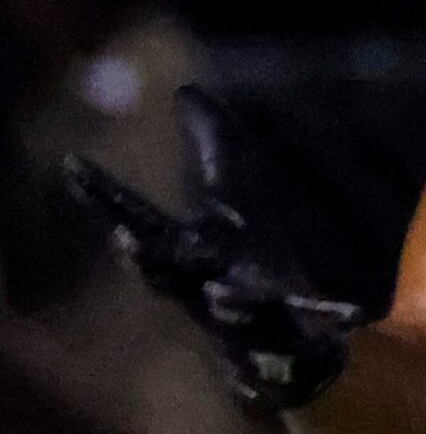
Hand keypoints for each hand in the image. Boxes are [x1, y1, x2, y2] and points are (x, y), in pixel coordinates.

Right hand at [64, 87, 362, 411]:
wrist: (293, 342)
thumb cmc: (251, 263)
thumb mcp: (234, 196)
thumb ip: (211, 144)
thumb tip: (184, 91)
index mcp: (187, 251)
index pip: (137, 220)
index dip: (104, 196)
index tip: (73, 165)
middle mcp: (206, 286)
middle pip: (168, 272)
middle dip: (147, 258)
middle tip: (125, 241)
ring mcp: (248, 319)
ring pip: (229, 311)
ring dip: (226, 299)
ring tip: (222, 293)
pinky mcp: (293, 337)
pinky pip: (305, 328)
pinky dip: (322, 319)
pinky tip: (343, 311)